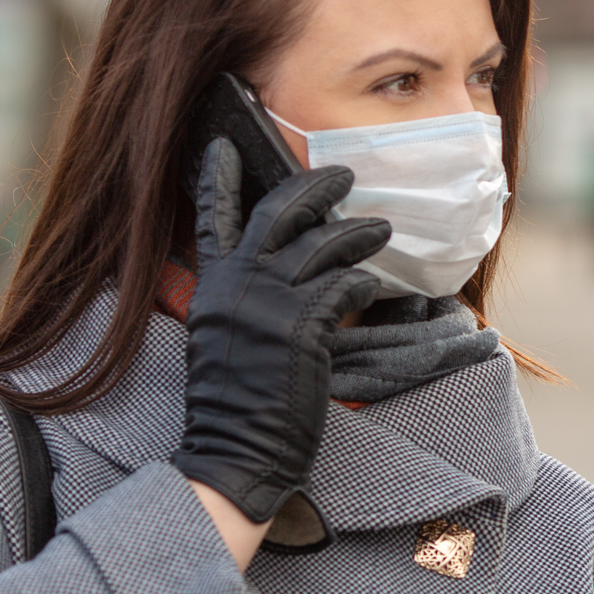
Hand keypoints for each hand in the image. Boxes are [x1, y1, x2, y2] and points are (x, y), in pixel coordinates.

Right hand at [170, 138, 388, 524]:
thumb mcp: (222, 338)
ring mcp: (268, 304)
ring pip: (321, 244)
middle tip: (343, 174)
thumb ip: (241, 298)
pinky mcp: (301, 327)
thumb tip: (277, 267)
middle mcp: (236, 286)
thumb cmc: (236, 403)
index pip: (211, 219)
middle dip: (314, 186)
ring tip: (382, 227)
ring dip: (358, 231)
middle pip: (278, 212)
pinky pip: (342, 284)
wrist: (236, 450)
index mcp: (212, 287)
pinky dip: (362, 279)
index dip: (218, 178)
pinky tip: (374, 283)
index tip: (226, 142)